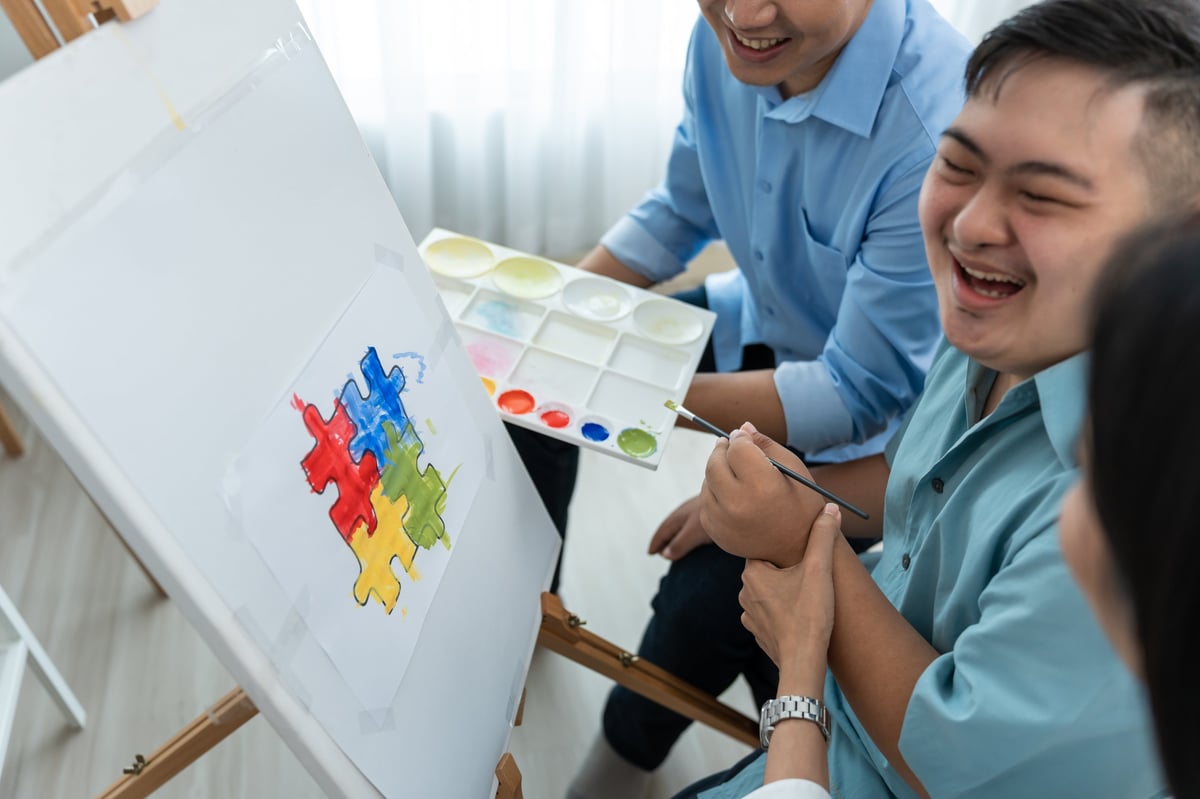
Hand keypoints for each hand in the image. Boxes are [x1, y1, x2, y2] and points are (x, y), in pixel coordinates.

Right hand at [648, 496, 712, 559]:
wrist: (738, 495)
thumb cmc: (715, 512)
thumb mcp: (694, 532)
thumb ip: (680, 543)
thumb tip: (665, 554)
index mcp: (681, 516)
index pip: (663, 530)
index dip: (656, 543)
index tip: (650, 553)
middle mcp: (688, 511)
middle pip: (671, 526)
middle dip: (664, 539)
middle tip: (659, 551)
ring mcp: (700, 510)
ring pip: (683, 524)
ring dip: (676, 535)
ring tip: (676, 545)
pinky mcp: (712, 510)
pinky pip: (694, 524)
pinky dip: (688, 532)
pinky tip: (697, 536)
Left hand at [699, 422, 826, 566]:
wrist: (797, 549)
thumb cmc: (801, 506)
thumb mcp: (794, 471)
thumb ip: (766, 445)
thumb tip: (742, 428)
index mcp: (762, 486)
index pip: (737, 448)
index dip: (740, 438)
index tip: (743, 437)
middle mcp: (738, 505)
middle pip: (715, 463)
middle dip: (722, 450)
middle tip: (730, 446)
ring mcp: (723, 521)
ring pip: (707, 481)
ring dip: (717, 471)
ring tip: (735, 472)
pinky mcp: (715, 532)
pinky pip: (705, 501)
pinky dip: (714, 492)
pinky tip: (732, 493)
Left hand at [739, 503, 840, 670]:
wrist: (803, 662)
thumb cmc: (809, 615)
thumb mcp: (819, 570)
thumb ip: (823, 537)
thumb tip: (830, 509)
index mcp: (752, 573)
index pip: (765, 549)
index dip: (786, 550)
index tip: (802, 555)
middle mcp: (745, 593)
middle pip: (768, 571)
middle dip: (787, 572)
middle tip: (810, 575)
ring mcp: (750, 616)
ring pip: (769, 594)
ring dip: (785, 594)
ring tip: (807, 598)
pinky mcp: (759, 634)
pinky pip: (770, 615)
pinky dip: (783, 614)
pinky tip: (800, 616)